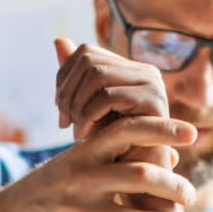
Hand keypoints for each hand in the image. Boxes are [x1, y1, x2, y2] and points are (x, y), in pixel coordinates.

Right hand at [0, 111, 198, 211]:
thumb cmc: (51, 187)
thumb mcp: (76, 163)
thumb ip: (120, 159)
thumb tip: (172, 157)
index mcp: (84, 153)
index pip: (128, 131)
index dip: (162, 129)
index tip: (192, 133)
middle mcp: (81, 179)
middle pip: (141, 177)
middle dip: (175, 186)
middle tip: (191, 194)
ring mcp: (76, 211)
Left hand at [55, 39, 170, 141]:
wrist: (139, 172)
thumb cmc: (114, 143)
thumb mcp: (89, 107)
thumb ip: (75, 76)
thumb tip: (58, 39)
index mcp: (129, 69)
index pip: (85, 52)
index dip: (64, 78)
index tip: (59, 108)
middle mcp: (145, 71)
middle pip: (88, 61)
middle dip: (67, 94)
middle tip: (63, 122)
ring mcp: (152, 84)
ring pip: (96, 77)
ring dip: (77, 107)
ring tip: (75, 131)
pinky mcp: (154, 102)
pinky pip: (108, 97)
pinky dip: (88, 117)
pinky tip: (84, 135)